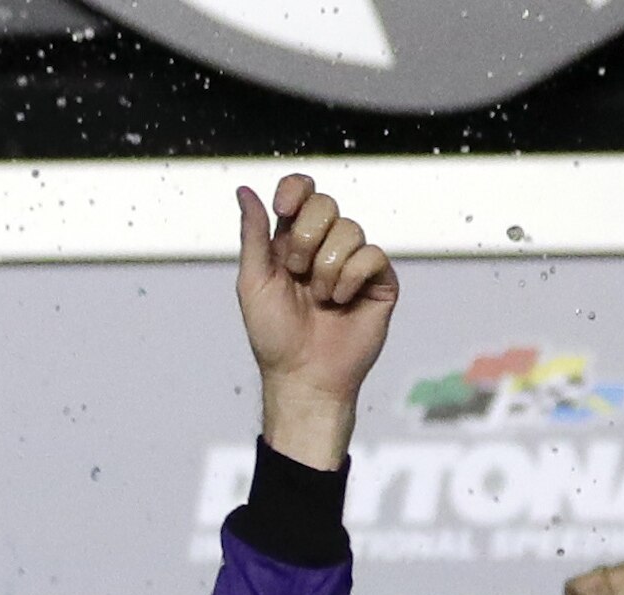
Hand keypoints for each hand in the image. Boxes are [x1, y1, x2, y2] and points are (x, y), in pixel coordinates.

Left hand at [234, 175, 397, 471]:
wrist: (303, 375)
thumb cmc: (274, 336)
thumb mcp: (253, 282)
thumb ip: (252, 234)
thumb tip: (244, 191)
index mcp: (292, 241)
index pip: (301, 192)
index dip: (295, 190)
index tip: (283, 209)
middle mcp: (324, 245)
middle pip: (326, 204)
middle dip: (306, 239)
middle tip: (297, 274)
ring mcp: (353, 262)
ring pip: (350, 230)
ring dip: (326, 269)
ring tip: (319, 299)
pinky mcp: (379, 280)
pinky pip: (372, 254)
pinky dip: (351, 279)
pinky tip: (341, 302)